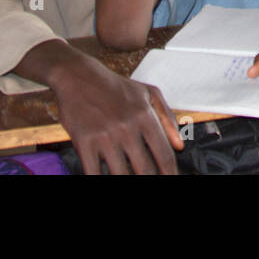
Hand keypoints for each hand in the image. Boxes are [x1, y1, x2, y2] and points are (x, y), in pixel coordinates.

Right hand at [52, 56, 180, 174]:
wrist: (78, 76)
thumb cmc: (116, 86)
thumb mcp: (148, 93)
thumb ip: (167, 118)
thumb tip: (179, 146)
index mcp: (145, 116)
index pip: (164, 154)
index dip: (170, 173)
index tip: (171, 178)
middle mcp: (127, 128)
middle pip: (145, 169)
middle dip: (151, 180)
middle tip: (152, 182)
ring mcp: (105, 136)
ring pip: (120, 174)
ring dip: (125, 181)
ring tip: (128, 177)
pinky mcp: (84, 142)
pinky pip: (93, 172)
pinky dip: (99, 180)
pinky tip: (103, 179)